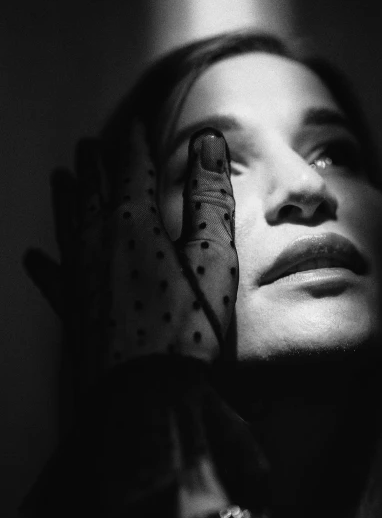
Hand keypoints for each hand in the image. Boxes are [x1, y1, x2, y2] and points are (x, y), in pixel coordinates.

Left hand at [24, 122, 237, 389]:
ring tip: (59, 177)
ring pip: (67, 223)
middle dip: (94, 165)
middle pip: (93, 191)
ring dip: (65, 197)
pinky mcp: (71, 309)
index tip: (134, 123)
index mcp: (137, 223)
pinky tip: (33, 257)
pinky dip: (43, 264)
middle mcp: (99, 240)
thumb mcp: (213, 259)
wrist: (146, 393)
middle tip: (88, 145)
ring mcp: (79, 275)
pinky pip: (51, 278)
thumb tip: (207, 142)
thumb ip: (209, 198)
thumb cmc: (188, 326)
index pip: (133, 169)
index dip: (135, 143)